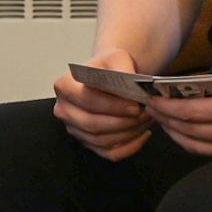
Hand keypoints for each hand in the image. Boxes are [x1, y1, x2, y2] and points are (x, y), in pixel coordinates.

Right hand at [50, 44, 154, 162]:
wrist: (109, 78)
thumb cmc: (110, 68)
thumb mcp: (117, 57)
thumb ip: (122, 66)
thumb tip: (128, 81)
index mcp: (65, 86)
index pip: (86, 100)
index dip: (112, 106)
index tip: (135, 105)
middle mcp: (64, 110)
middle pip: (92, 124)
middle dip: (123, 121)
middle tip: (145, 113)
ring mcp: (74, 129)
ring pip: (102, 140)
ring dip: (129, 133)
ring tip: (147, 119)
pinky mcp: (87, 143)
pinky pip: (109, 153)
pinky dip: (129, 147)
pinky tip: (143, 134)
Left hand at [146, 61, 211, 157]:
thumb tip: (184, 88)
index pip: (188, 111)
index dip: (164, 106)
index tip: (150, 98)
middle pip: (186, 129)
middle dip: (163, 118)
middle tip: (149, 107)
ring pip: (192, 144)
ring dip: (172, 131)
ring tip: (161, 118)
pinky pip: (206, 151)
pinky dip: (188, 141)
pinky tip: (181, 129)